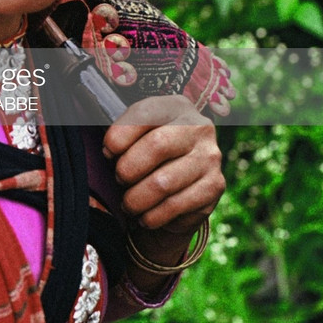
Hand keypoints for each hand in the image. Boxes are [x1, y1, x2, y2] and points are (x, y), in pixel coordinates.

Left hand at [103, 94, 224, 235]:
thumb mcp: (133, 134)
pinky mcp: (215, 187)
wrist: (178, 182)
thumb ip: (120, 135)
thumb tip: (108, 153)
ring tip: (128, 204)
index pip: (144, 114)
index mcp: (175, 106)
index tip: (107, 152)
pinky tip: (145, 216)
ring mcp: (210, 158)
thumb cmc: (146, 153)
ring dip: (137, 199)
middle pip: (157, 146)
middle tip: (119, 180)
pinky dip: (153, 216)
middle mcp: (199, 127)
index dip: (119, 136)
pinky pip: (176, 207)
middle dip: (128, 169)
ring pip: (164, 183)